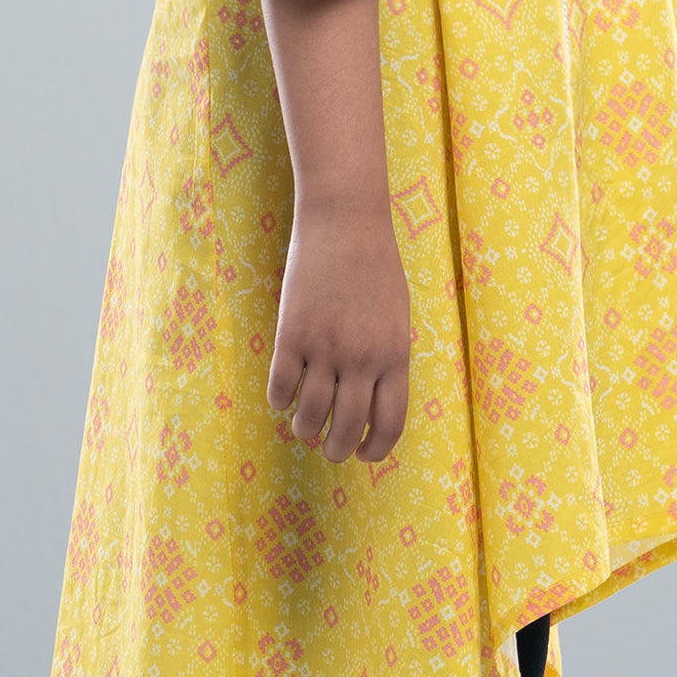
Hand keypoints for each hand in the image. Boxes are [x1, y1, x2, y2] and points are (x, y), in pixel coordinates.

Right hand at [266, 198, 410, 461]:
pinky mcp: (292, 333)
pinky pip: (281, 387)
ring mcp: (325, 347)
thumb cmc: (375, 266)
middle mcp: (362, 358)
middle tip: (330, 449)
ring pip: (309, 416)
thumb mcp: (396, 316)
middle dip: (337, 450)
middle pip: (347, 429)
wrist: (345, 220)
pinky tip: (283, 398)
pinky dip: (280, 401)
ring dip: (305, 430)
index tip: (365, 455)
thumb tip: (373, 406)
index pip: (390, 424)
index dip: (376, 449)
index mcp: (394, 355)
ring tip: (304, 428)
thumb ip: (388, 360)